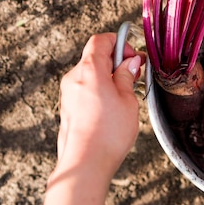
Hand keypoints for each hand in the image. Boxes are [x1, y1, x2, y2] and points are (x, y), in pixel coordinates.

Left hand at [55, 33, 144, 179]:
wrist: (86, 164)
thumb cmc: (108, 134)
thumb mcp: (128, 100)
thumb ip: (127, 77)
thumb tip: (129, 64)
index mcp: (89, 70)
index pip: (100, 41)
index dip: (120, 43)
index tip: (134, 55)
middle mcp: (74, 78)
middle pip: (95, 57)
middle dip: (117, 62)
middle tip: (135, 75)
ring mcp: (68, 94)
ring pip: (91, 74)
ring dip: (109, 77)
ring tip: (127, 94)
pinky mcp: (68, 108)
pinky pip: (85, 89)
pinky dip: (100, 90)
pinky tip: (114, 107)